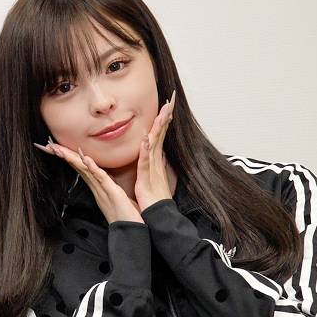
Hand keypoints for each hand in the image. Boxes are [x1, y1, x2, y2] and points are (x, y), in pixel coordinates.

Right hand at [34, 139, 143, 223]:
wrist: (132, 234)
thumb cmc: (128, 217)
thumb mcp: (117, 197)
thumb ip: (109, 187)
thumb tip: (104, 180)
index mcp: (98, 188)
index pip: (81, 168)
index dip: (69, 156)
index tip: (56, 147)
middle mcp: (97, 189)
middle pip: (78, 168)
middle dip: (63, 155)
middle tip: (47, 145)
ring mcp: (103, 191)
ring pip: (84, 171)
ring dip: (72, 159)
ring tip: (58, 149)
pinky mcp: (113, 194)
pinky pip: (101, 179)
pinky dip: (93, 168)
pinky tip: (85, 159)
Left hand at [134, 89, 175, 212]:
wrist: (157, 217)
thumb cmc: (152, 200)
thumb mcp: (151, 178)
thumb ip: (153, 165)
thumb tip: (156, 155)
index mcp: (155, 161)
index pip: (159, 135)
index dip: (163, 120)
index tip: (167, 105)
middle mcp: (156, 162)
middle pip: (161, 134)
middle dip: (165, 116)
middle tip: (171, 99)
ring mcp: (153, 169)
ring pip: (155, 143)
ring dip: (159, 127)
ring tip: (163, 112)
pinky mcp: (147, 178)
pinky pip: (146, 162)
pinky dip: (146, 150)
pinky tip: (146, 139)